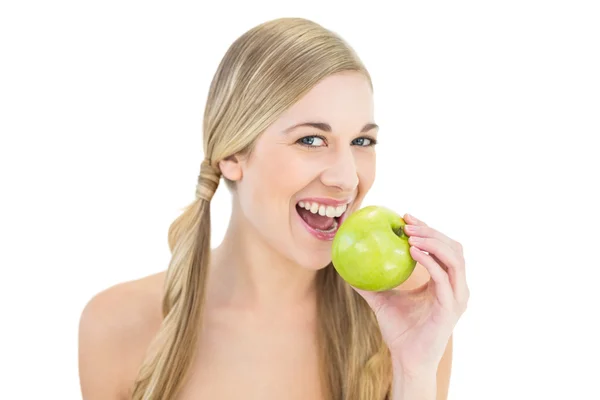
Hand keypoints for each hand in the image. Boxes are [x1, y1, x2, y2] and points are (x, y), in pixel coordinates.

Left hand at [352, 213, 469, 376]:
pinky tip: (412, 251)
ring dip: (433, 241)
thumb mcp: (382, 300)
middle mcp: (456, 287)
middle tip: (407, 221)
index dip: (428, 229)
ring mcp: (457, 297)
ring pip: (454, 258)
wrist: (407, 359)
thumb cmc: (399, 331)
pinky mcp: (451, 307)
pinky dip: (430, 261)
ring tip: (409, 233)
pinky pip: (443, 278)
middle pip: (453, 247)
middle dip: (432, 230)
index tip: (405, 216)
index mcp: (445, 283)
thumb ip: (369, 283)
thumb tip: (345, 267)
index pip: (443, 247)